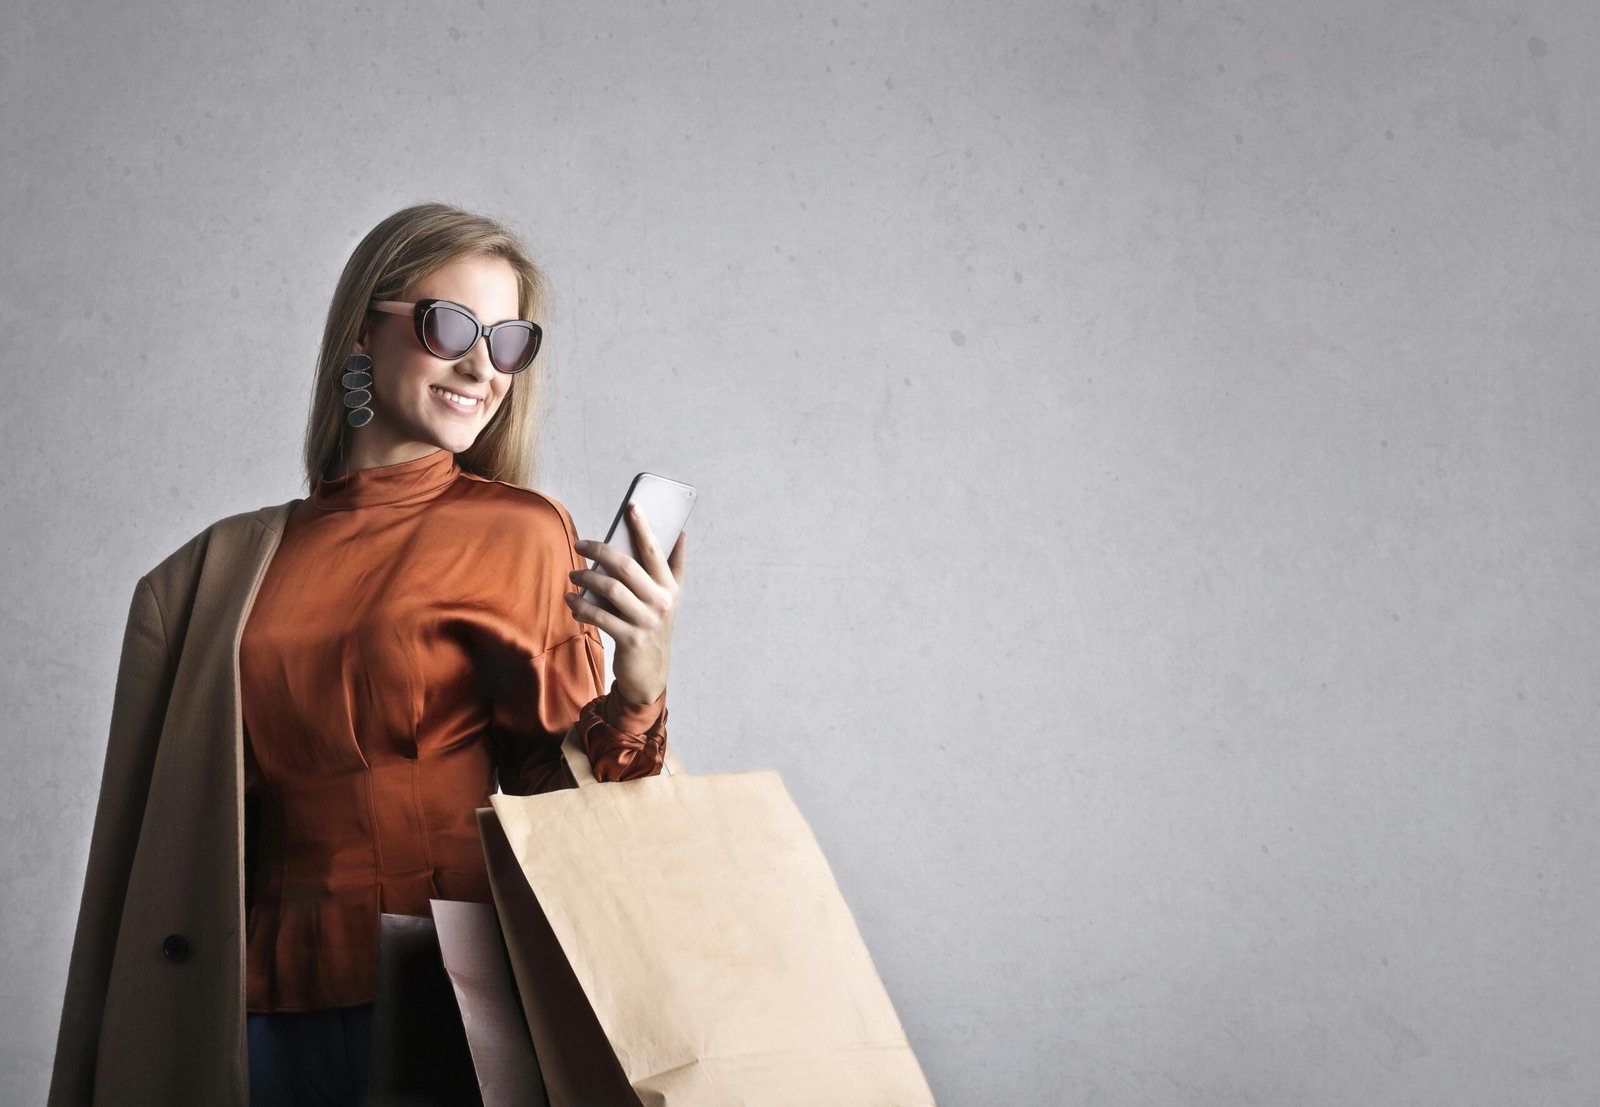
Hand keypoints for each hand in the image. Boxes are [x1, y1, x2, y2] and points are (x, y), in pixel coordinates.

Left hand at [565, 503, 685, 705]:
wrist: (651, 671)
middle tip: (580, 544)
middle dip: (600, 550)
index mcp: (670, 587)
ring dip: (587, 578)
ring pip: (611, 589)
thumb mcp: (671, 597)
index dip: (643, 527)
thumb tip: (681, 534)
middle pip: (627, 566)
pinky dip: (582, 607)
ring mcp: (646, 621)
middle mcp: (661, 602)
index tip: (631, 507)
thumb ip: (676, 566)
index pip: (655, 551)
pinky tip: (571, 601)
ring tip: (573, 575)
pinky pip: (600, 617)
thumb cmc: (655, 626)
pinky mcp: (629, 639)